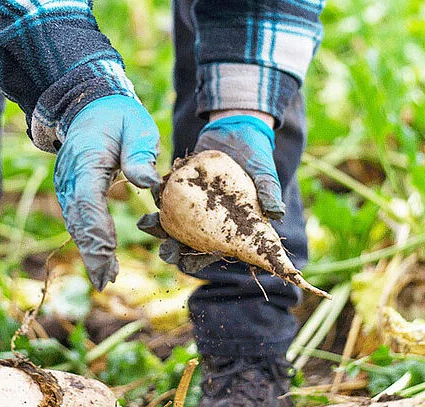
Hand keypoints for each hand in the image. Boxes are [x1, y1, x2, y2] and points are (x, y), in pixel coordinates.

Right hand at [55, 95, 160, 289]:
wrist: (89, 106)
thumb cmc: (118, 118)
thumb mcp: (136, 127)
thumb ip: (140, 153)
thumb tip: (148, 181)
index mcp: (86, 160)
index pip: (88, 200)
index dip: (97, 228)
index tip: (108, 252)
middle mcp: (70, 177)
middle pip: (78, 220)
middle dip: (92, 251)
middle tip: (105, 280)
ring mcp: (68, 186)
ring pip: (76, 225)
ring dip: (90, 252)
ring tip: (106, 278)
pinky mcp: (72, 193)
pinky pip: (79, 222)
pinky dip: (90, 243)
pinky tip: (104, 262)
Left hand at [138, 113, 283, 272]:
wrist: (236, 126)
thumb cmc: (255, 153)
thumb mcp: (264, 171)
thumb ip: (269, 191)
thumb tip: (277, 214)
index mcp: (228, 224)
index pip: (213, 249)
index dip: (199, 260)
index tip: (188, 263)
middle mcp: (207, 217)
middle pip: (187, 241)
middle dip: (173, 250)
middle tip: (166, 251)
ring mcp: (191, 200)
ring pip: (172, 221)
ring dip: (158, 226)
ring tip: (148, 225)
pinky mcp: (180, 182)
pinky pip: (165, 194)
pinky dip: (158, 196)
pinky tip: (150, 197)